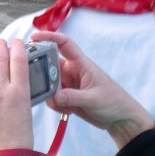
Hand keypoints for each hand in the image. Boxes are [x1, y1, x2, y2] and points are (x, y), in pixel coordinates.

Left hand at [0, 40, 33, 155]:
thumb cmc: (18, 145)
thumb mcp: (28, 116)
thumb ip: (22, 98)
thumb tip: (17, 87)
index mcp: (19, 92)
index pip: (19, 59)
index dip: (18, 46)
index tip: (17, 42)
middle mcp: (0, 90)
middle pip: (0, 57)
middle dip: (0, 46)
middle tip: (0, 43)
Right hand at [32, 31, 154, 148]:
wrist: (120, 119)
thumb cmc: (113, 101)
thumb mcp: (92, 99)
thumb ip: (71, 97)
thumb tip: (52, 96)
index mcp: (81, 64)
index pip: (64, 44)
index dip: (49, 37)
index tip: (34, 37)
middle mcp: (73, 72)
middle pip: (50, 65)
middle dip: (44, 75)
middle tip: (42, 86)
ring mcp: (69, 85)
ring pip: (49, 84)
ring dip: (51, 95)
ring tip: (64, 106)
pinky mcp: (68, 97)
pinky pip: (53, 98)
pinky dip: (56, 105)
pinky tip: (68, 111)